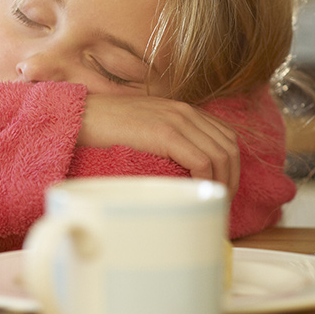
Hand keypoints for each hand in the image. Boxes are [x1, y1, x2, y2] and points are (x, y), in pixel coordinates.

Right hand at [77, 95, 240, 196]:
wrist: (82, 116)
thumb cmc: (107, 129)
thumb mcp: (147, 129)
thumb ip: (167, 139)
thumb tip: (180, 170)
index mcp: (183, 110)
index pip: (225, 136)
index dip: (231, 165)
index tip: (223, 188)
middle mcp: (186, 112)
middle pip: (229, 146)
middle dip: (232, 178)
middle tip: (222, 202)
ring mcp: (177, 120)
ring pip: (221, 155)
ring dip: (222, 183)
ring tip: (213, 203)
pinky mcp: (166, 133)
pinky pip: (201, 160)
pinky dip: (206, 179)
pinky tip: (198, 192)